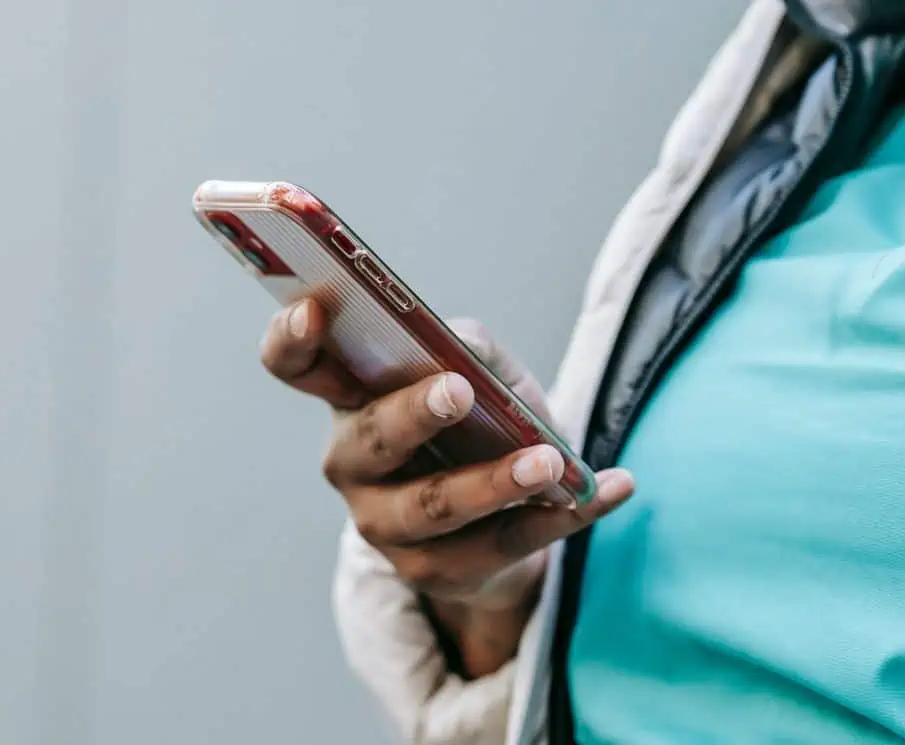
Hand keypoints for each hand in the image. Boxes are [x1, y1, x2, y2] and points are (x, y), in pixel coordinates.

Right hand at [260, 298, 635, 672]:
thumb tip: (460, 343)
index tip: (316, 311)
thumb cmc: (478, 423)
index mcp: (348, 398)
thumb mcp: (480, 372)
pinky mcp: (438, 572)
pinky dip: (566, 514)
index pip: (294, 366)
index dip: (292, 339)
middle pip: (370, 440)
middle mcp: (351, 464)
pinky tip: (612, 487)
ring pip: (434, 506)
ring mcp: (387, 525)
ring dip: (493, 483)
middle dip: (412, 415)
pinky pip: (505, 545)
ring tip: (547, 461)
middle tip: (458, 390)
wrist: (500, 518)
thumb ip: (468, 347)